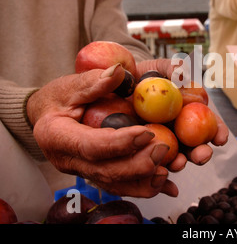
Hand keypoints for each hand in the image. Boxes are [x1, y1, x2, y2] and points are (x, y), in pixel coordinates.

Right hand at [27, 64, 177, 197]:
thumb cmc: (57, 99)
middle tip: (163, 149)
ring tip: (168, 171)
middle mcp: (70, 162)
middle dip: (138, 165)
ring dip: (144, 182)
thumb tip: (118, 71)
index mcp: (58, 138)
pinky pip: (122, 185)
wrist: (47, 117)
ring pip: (116, 185)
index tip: (146, 132)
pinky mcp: (97, 175)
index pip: (92, 146)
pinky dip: (145, 187)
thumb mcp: (69, 86)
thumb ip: (93, 82)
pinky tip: (168, 185)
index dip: (120, 143)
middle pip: (107, 172)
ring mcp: (84, 172)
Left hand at [136, 59, 229, 170]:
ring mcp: (162, 142)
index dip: (218, 132)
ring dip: (180, 163)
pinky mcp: (143, 149)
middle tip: (202, 155)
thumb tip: (183, 74)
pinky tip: (157, 169)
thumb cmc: (147, 75)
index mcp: (192, 113)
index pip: (210, 125)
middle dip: (202, 154)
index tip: (220, 138)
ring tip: (179, 163)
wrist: (120, 85)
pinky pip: (151, 161)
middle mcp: (180, 131)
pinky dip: (156, 167)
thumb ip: (175, 69)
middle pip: (195, 147)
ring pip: (175, 158)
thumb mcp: (162, 68)